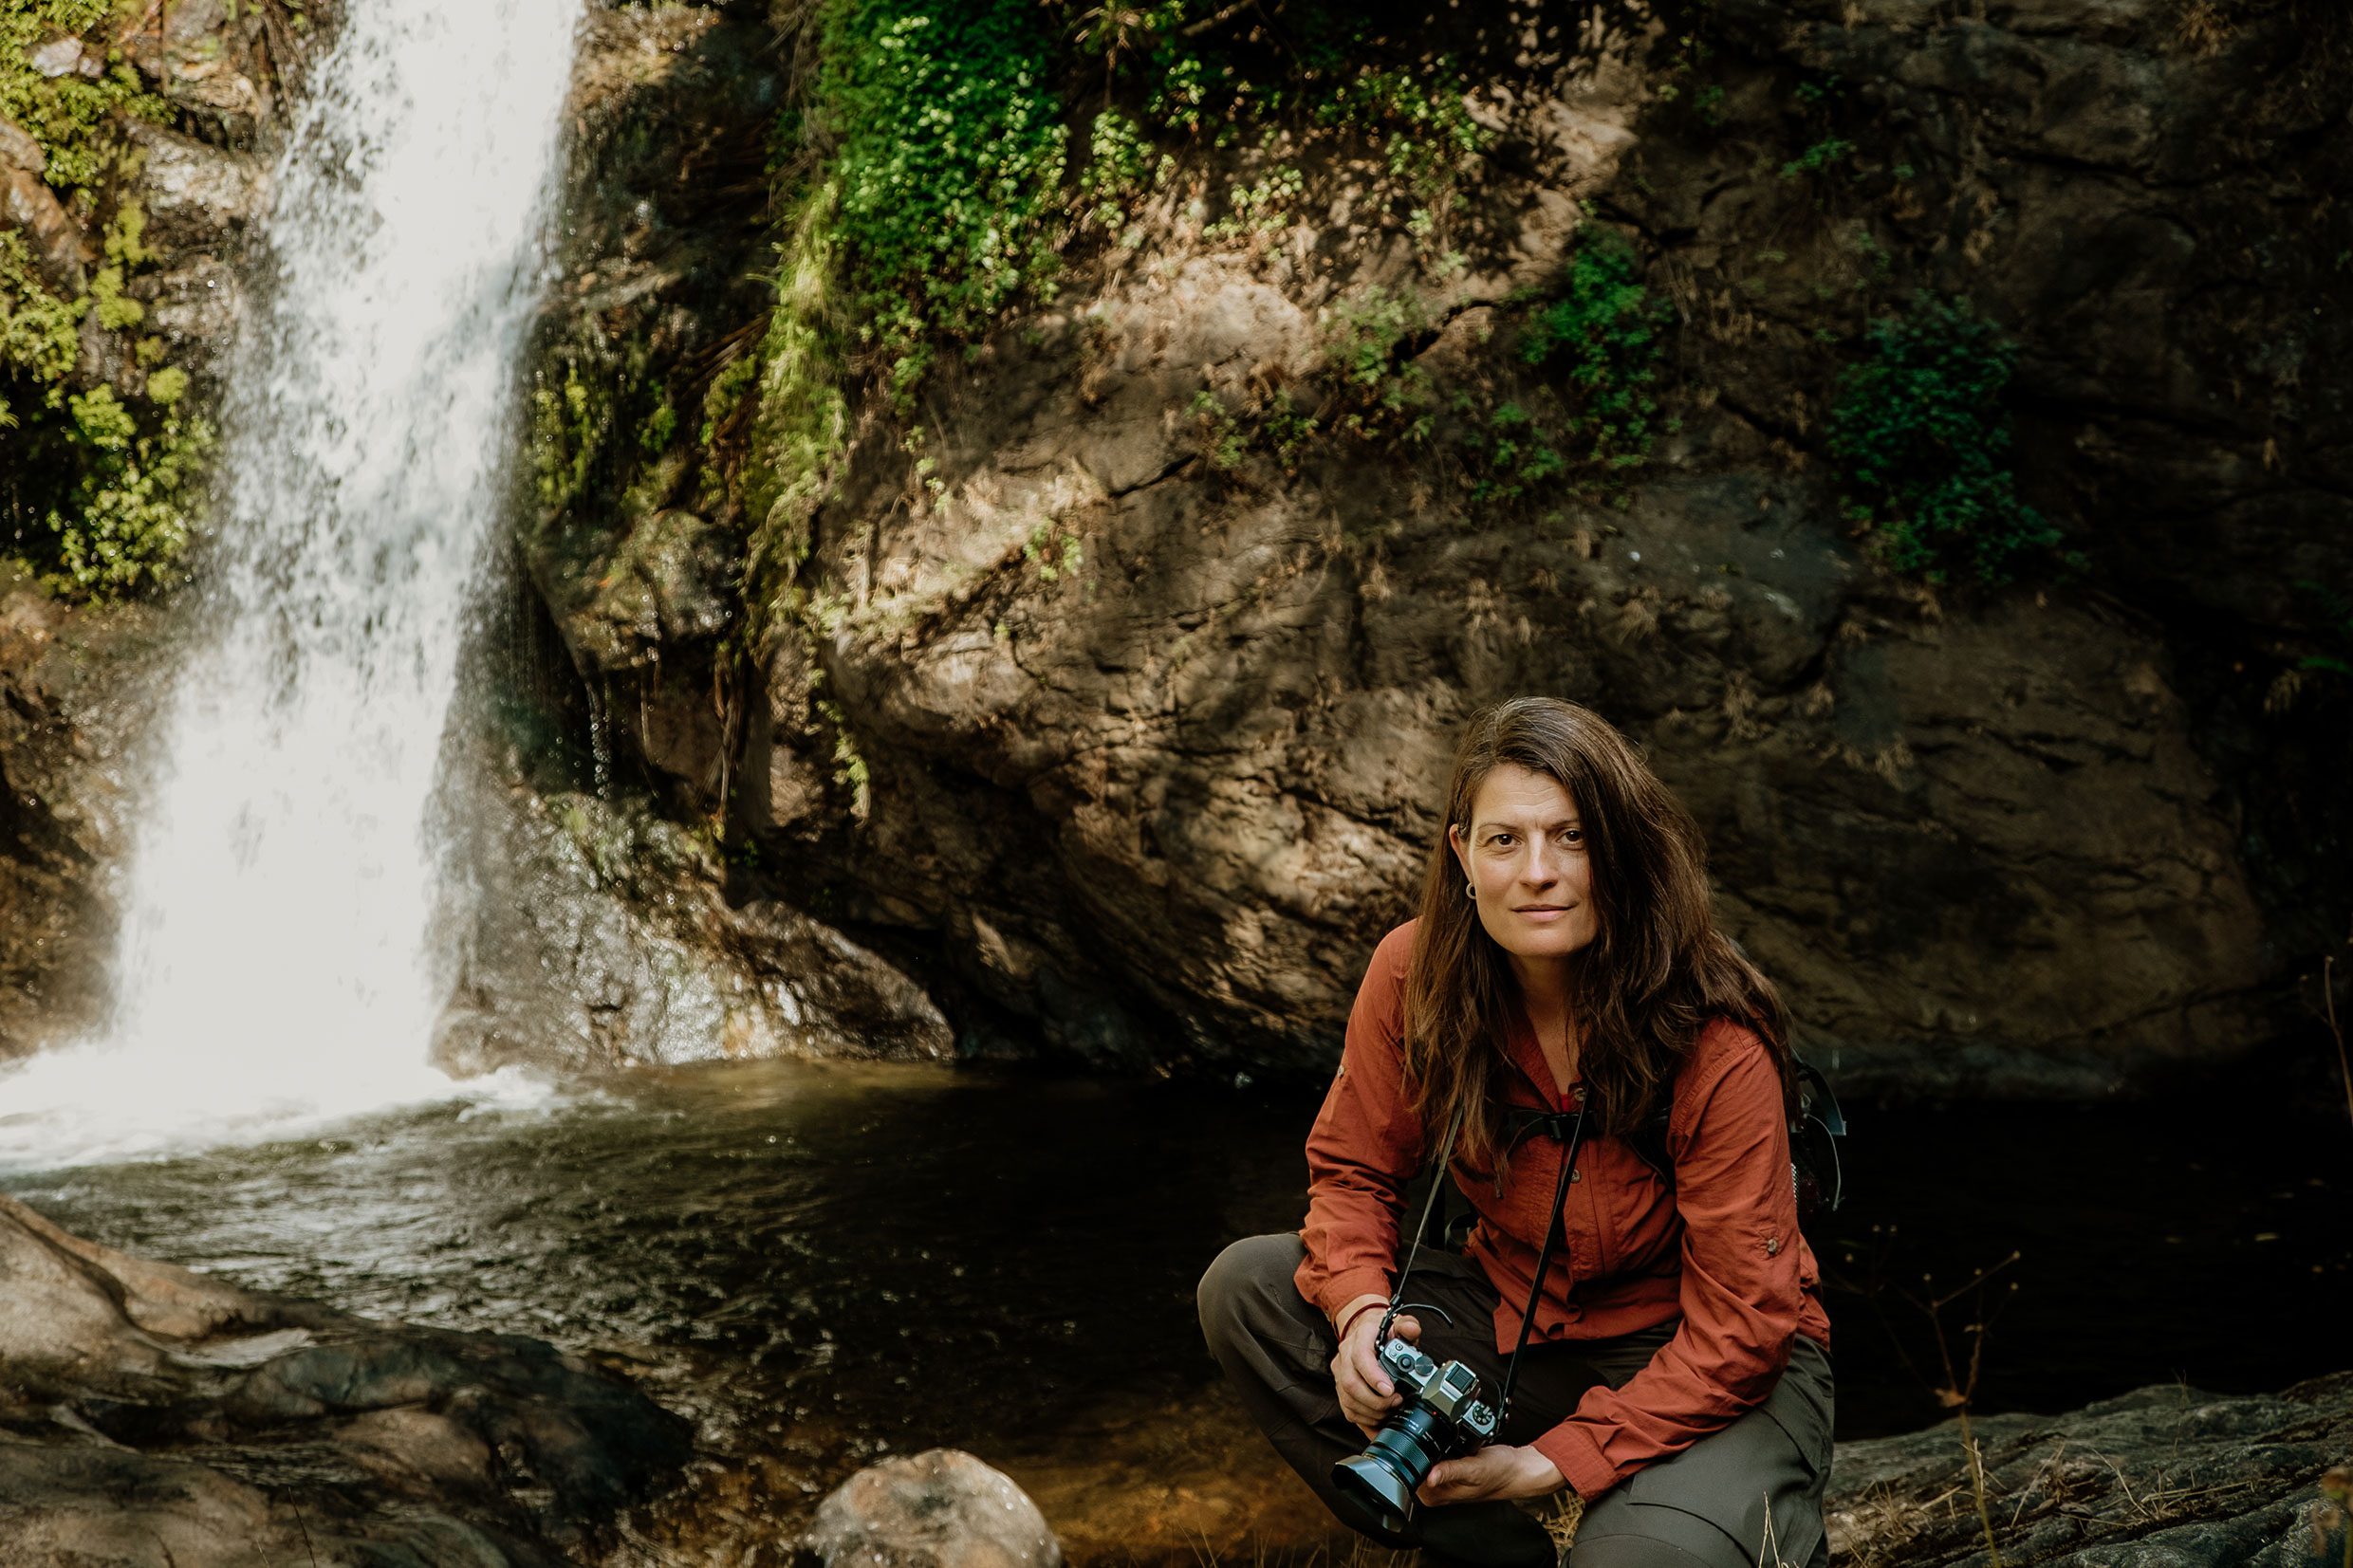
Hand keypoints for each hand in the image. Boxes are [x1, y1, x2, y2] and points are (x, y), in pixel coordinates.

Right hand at [1330, 1296, 1419, 1434]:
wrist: (1365, 1333)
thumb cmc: (1381, 1332)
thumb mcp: (1397, 1325)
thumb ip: (1407, 1326)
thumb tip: (1411, 1330)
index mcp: (1360, 1338)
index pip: (1360, 1357)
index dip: (1373, 1376)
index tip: (1390, 1390)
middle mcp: (1345, 1355)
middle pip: (1351, 1383)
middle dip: (1376, 1401)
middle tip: (1396, 1402)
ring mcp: (1340, 1373)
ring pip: (1348, 1400)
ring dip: (1372, 1412)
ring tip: (1391, 1410)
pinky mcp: (1340, 1388)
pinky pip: (1349, 1409)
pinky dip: (1366, 1419)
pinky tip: (1381, 1418)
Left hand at [1417, 1443, 1565, 1506]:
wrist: (1515, 1469)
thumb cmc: (1499, 1473)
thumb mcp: (1474, 1469)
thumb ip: (1451, 1471)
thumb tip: (1430, 1476)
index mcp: (1436, 1494)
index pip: (1408, 1472)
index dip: (1409, 1452)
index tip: (1415, 1435)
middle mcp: (1435, 1489)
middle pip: (1412, 1462)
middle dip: (1419, 1444)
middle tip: (1435, 1434)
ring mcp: (1440, 1479)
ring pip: (1422, 1455)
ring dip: (1428, 1442)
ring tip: (1445, 1437)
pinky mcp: (1446, 1468)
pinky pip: (1433, 1453)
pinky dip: (1437, 1443)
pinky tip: (1448, 1439)